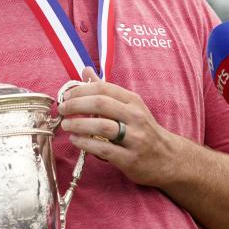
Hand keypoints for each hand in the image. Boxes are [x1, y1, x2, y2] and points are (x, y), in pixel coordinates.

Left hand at [57, 67, 175, 188]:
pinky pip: (103, 148)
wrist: (167, 158)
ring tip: (66, 125)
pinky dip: (85, 143)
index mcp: (133, 101)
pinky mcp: (129, 159)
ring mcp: (134, 138)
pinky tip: (75, 140)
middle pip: (100, 104)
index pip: (103, 88)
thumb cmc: (143, 129)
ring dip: (78, 124)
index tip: (66, 96)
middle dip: (76, 105)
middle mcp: (135, 117)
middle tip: (61, 109)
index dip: (80, 90)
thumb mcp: (129, 106)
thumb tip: (86, 70)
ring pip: (101, 126)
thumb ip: (106, 89)